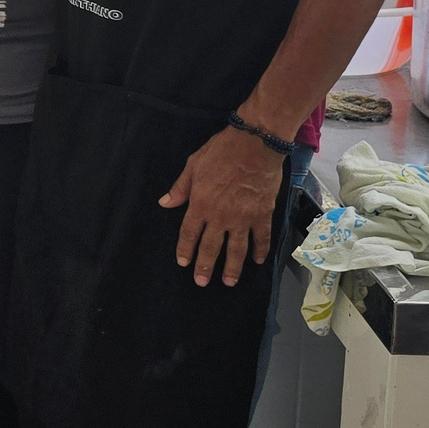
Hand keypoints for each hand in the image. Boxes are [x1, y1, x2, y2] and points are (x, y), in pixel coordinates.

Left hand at [159, 124, 285, 286]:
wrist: (255, 145)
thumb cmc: (221, 151)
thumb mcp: (193, 165)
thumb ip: (180, 188)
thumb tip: (165, 203)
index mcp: (200, 204)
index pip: (189, 233)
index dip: (185, 249)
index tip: (183, 263)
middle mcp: (220, 216)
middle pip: (211, 247)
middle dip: (205, 267)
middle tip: (202, 283)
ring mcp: (243, 218)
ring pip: (236, 249)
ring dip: (232, 267)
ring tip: (229, 281)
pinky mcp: (262, 214)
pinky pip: (261, 238)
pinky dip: (259, 251)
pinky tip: (257, 261)